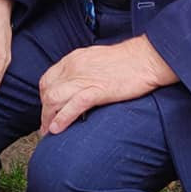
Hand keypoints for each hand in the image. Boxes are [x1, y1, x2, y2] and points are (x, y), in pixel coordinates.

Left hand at [39, 36, 177, 135]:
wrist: (147, 58)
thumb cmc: (128, 60)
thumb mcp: (97, 59)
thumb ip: (83, 70)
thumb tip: (76, 86)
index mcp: (74, 58)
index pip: (48, 79)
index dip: (44, 98)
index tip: (48, 110)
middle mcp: (75, 67)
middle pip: (48, 91)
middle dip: (44, 111)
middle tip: (46, 127)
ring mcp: (85, 78)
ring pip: (54, 99)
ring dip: (48, 119)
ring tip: (50, 133)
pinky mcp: (98, 90)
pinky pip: (73, 106)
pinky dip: (62, 119)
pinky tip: (57, 129)